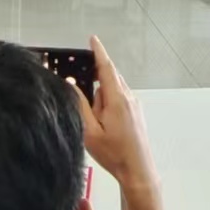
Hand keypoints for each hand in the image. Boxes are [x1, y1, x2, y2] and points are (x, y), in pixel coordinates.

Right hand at [72, 37, 157, 194]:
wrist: (137, 170)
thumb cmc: (114, 153)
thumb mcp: (89, 131)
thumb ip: (80, 105)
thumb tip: (72, 84)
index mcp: (117, 99)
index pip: (106, 68)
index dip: (98, 52)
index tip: (93, 39)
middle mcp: (128, 98)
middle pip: (109, 79)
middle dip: (95, 85)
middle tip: (86, 104)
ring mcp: (135, 105)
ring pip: (113, 91)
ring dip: (101, 100)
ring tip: (97, 125)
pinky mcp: (136, 113)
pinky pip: (119, 100)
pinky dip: (108, 106)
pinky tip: (104, 126)